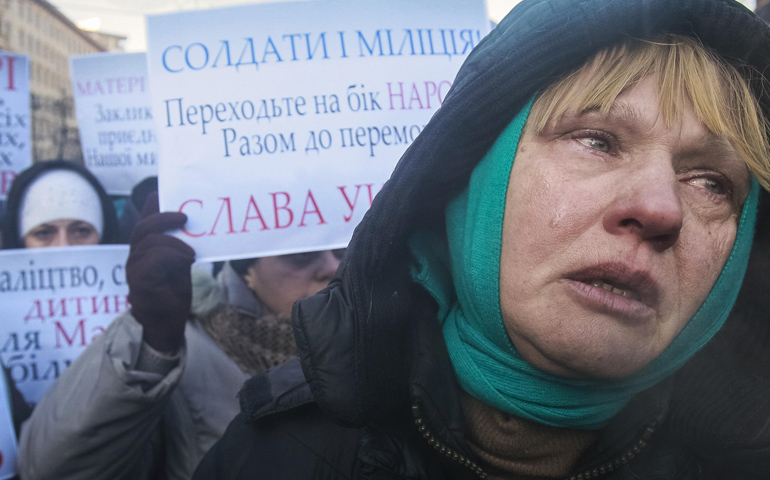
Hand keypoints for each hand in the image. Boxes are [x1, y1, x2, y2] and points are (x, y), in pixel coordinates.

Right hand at [126, 193, 194, 352]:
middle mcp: (135, 256)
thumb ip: (179, 244)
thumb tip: (189, 223)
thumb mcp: (180, 262)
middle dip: (163, 217)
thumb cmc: (172, 292)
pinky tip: (187, 261)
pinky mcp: (139, 281)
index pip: (143, 222)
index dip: (151, 207)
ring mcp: (134, 269)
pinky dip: (172, 256)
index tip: (160, 193)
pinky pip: (152, 260)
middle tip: (185, 217)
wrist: (166, 322)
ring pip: (149, 242)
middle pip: (142, 228)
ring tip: (191, 253)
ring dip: (174, 243)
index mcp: (144, 249)